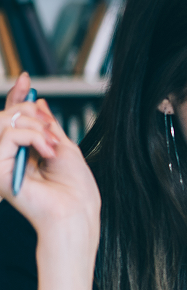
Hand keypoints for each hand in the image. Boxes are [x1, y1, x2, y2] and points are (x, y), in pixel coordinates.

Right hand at [0, 73, 99, 241]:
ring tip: (52, 146)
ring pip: (7, 121)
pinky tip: (47, 150)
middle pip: (9, 114)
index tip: (27, 78)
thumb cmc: (76, 186)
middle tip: (52, 133)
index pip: (14, 117)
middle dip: (34, 113)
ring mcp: (3, 161)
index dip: (19, 97)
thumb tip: (38, 102)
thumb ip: (48, 125)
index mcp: (25, 150)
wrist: (76, 210)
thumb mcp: (64, 146)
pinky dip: (32, 136)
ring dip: (37, 126)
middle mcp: (11, 155)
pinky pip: (8, 135)